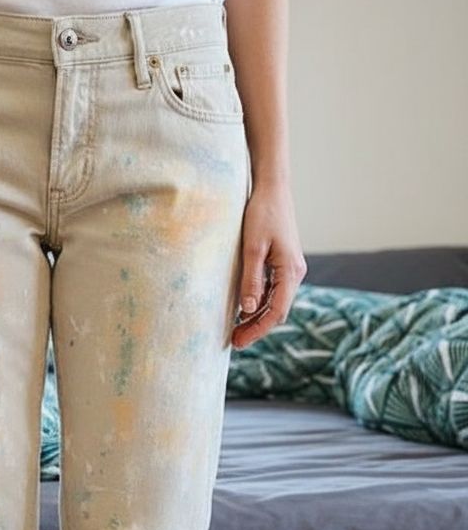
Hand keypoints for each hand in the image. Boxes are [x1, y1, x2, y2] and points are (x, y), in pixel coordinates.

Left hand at [232, 178, 306, 348]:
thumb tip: (247, 309)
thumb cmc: (262, 213)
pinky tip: (244, 310)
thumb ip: (251, 279)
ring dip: (257, 318)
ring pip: (276, 303)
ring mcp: (290, 269)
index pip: (277, 312)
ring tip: (236, 330)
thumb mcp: (252, 248)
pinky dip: (260, 304)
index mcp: (291, 271)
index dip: (257, 330)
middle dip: (257, 328)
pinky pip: (273, 291)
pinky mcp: (283, 264)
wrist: (272, 188)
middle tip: (234, 341)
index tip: (238, 341)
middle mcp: (295, 273)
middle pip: (278, 311)